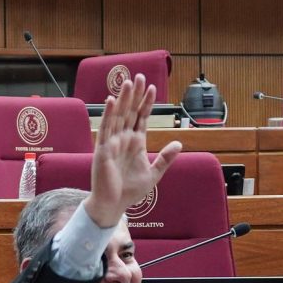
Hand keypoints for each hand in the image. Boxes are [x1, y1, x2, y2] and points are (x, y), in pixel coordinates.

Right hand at [86, 75, 180, 227]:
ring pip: (119, 116)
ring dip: (123, 99)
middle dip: (135, 94)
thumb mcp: (154, 174)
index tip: (152, 87)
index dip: (146, 102)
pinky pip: (106, 129)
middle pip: (130, 111)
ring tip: (128, 82)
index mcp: (135, 142)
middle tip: (139, 76)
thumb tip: (179, 143)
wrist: (114, 205)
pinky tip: (112, 101)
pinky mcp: (103, 150)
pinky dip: (108, 115)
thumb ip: (165, 158)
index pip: (141, 117)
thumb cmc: (130, 191)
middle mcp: (123, 139)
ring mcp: (112, 143)